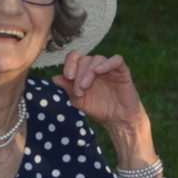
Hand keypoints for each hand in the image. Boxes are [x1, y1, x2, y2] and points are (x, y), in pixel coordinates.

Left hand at [55, 50, 160, 177]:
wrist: (118, 120)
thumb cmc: (99, 109)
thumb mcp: (79, 101)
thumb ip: (68, 89)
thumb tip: (55, 78)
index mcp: (84, 71)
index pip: (75, 58)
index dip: (69, 63)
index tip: (68, 76)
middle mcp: (96, 67)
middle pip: (84, 59)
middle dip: (79, 74)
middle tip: (79, 90)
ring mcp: (109, 68)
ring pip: (97, 59)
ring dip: (88, 72)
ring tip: (86, 87)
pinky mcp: (122, 71)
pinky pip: (116, 60)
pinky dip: (107, 63)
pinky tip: (99, 71)